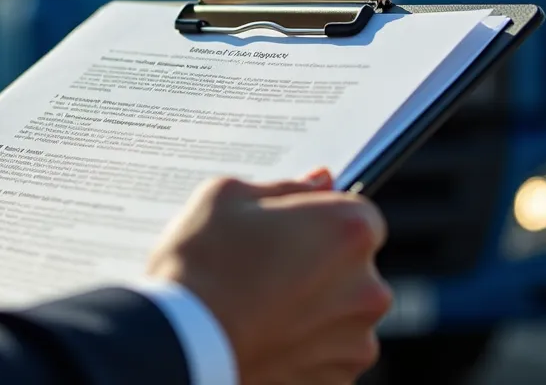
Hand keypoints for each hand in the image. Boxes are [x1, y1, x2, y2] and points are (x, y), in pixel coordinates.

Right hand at [146, 168, 391, 384]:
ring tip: (261, 308)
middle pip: (353, 266)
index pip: (357, 213)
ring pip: (343, 313)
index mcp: (350, 230)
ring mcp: (356, 339)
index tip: (289, 229)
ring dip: (315, 309)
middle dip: (320, 265)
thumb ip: (285, 186)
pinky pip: (330, 354)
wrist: (177, 342)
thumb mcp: (228, 197)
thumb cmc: (200, 262)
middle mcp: (369, 286)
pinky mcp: (337, 379)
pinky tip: (265, 337)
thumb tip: (319, 180)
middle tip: (266, 269)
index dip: (321, 218)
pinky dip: (305, 348)